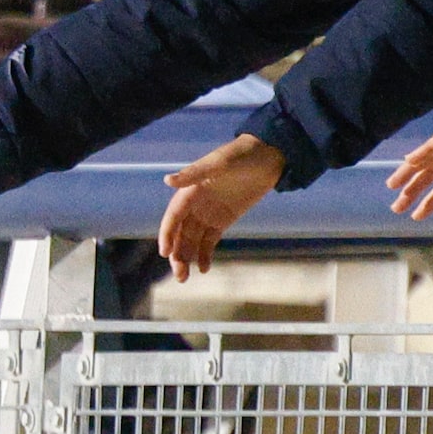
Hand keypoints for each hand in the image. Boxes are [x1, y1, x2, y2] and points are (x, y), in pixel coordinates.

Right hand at [160, 135, 284, 280]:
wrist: (267, 157)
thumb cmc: (241, 155)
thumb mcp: (220, 163)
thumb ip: (195, 174)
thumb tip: (168, 180)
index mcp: (190, 190)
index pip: (174, 216)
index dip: (167, 234)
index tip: (165, 252)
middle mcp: (195, 204)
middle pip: (181, 233)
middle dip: (176, 253)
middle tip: (179, 274)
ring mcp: (209, 213)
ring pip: (193, 240)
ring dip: (187, 258)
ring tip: (185, 277)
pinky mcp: (223, 220)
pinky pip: (210, 240)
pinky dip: (205, 254)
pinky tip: (204, 269)